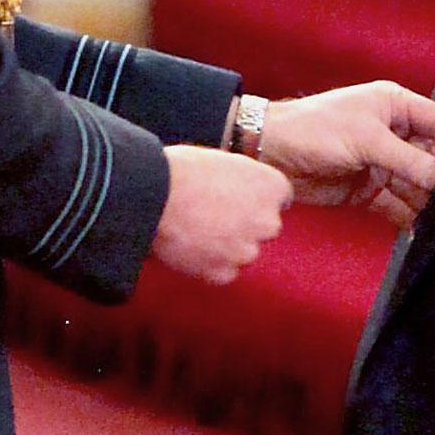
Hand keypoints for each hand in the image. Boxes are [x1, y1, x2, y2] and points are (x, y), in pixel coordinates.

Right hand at [152, 145, 290, 284]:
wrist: (155, 197)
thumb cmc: (185, 170)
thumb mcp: (227, 162)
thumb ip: (245, 181)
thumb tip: (243, 192)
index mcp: (272, 186)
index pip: (279, 197)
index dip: (257, 197)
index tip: (241, 197)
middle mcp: (267, 221)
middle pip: (265, 226)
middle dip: (246, 223)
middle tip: (215, 214)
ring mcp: (246, 251)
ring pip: (244, 251)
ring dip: (228, 245)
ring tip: (198, 229)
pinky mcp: (223, 272)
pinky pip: (224, 271)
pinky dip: (211, 264)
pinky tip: (192, 247)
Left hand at [260, 81, 434, 227]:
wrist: (271, 154)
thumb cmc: (313, 129)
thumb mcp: (369, 140)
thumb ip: (410, 162)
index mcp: (395, 105)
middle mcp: (392, 133)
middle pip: (430, 158)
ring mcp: (381, 162)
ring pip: (416, 185)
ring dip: (427, 202)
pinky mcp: (368, 189)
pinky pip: (397, 205)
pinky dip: (409, 218)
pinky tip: (421, 230)